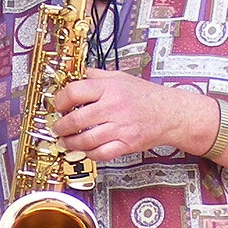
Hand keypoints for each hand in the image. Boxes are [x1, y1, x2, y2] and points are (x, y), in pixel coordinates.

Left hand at [52, 73, 217, 161]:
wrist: (170, 113)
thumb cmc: (146, 96)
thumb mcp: (120, 77)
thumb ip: (97, 75)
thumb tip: (76, 72)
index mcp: (109, 88)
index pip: (74, 92)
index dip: (60, 101)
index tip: (58, 106)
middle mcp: (113, 107)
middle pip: (76, 119)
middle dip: (61, 126)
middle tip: (58, 128)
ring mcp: (120, 127)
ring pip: (85, 140)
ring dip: (70, 143)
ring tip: (66, 141)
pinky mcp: (126, 143)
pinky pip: (101, 153)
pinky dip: (88, 154)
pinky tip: (84, 150)